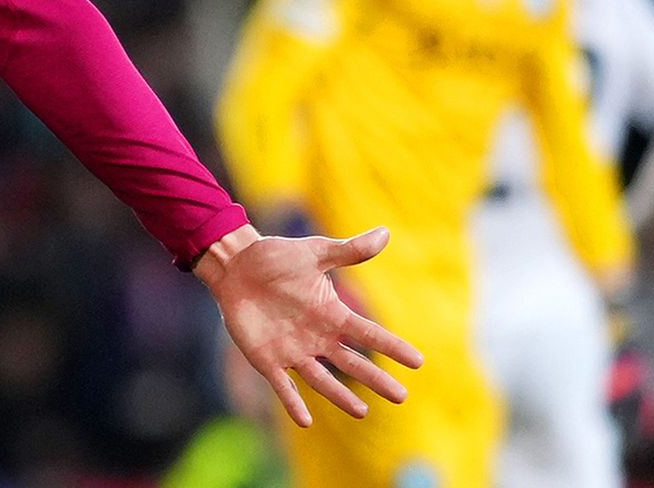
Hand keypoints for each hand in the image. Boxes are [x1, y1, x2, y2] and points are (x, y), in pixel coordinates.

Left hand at [196, 224, 424, 426]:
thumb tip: (385, 233)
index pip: (368, 333)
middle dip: (375, 379)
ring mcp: (293, 351)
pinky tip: (305, 420)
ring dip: (340, 396)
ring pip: (321, 379)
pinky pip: (282, 385)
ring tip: (362, 413)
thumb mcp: (314, 253)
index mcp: (332, 314)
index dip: (391, 346)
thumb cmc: (276, 258)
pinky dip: (293, 402)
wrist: (236, 265)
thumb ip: (348, 251)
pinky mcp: (267, 359)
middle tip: (401, 396)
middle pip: (351, 362)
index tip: (418, 361)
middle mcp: (317, 337)